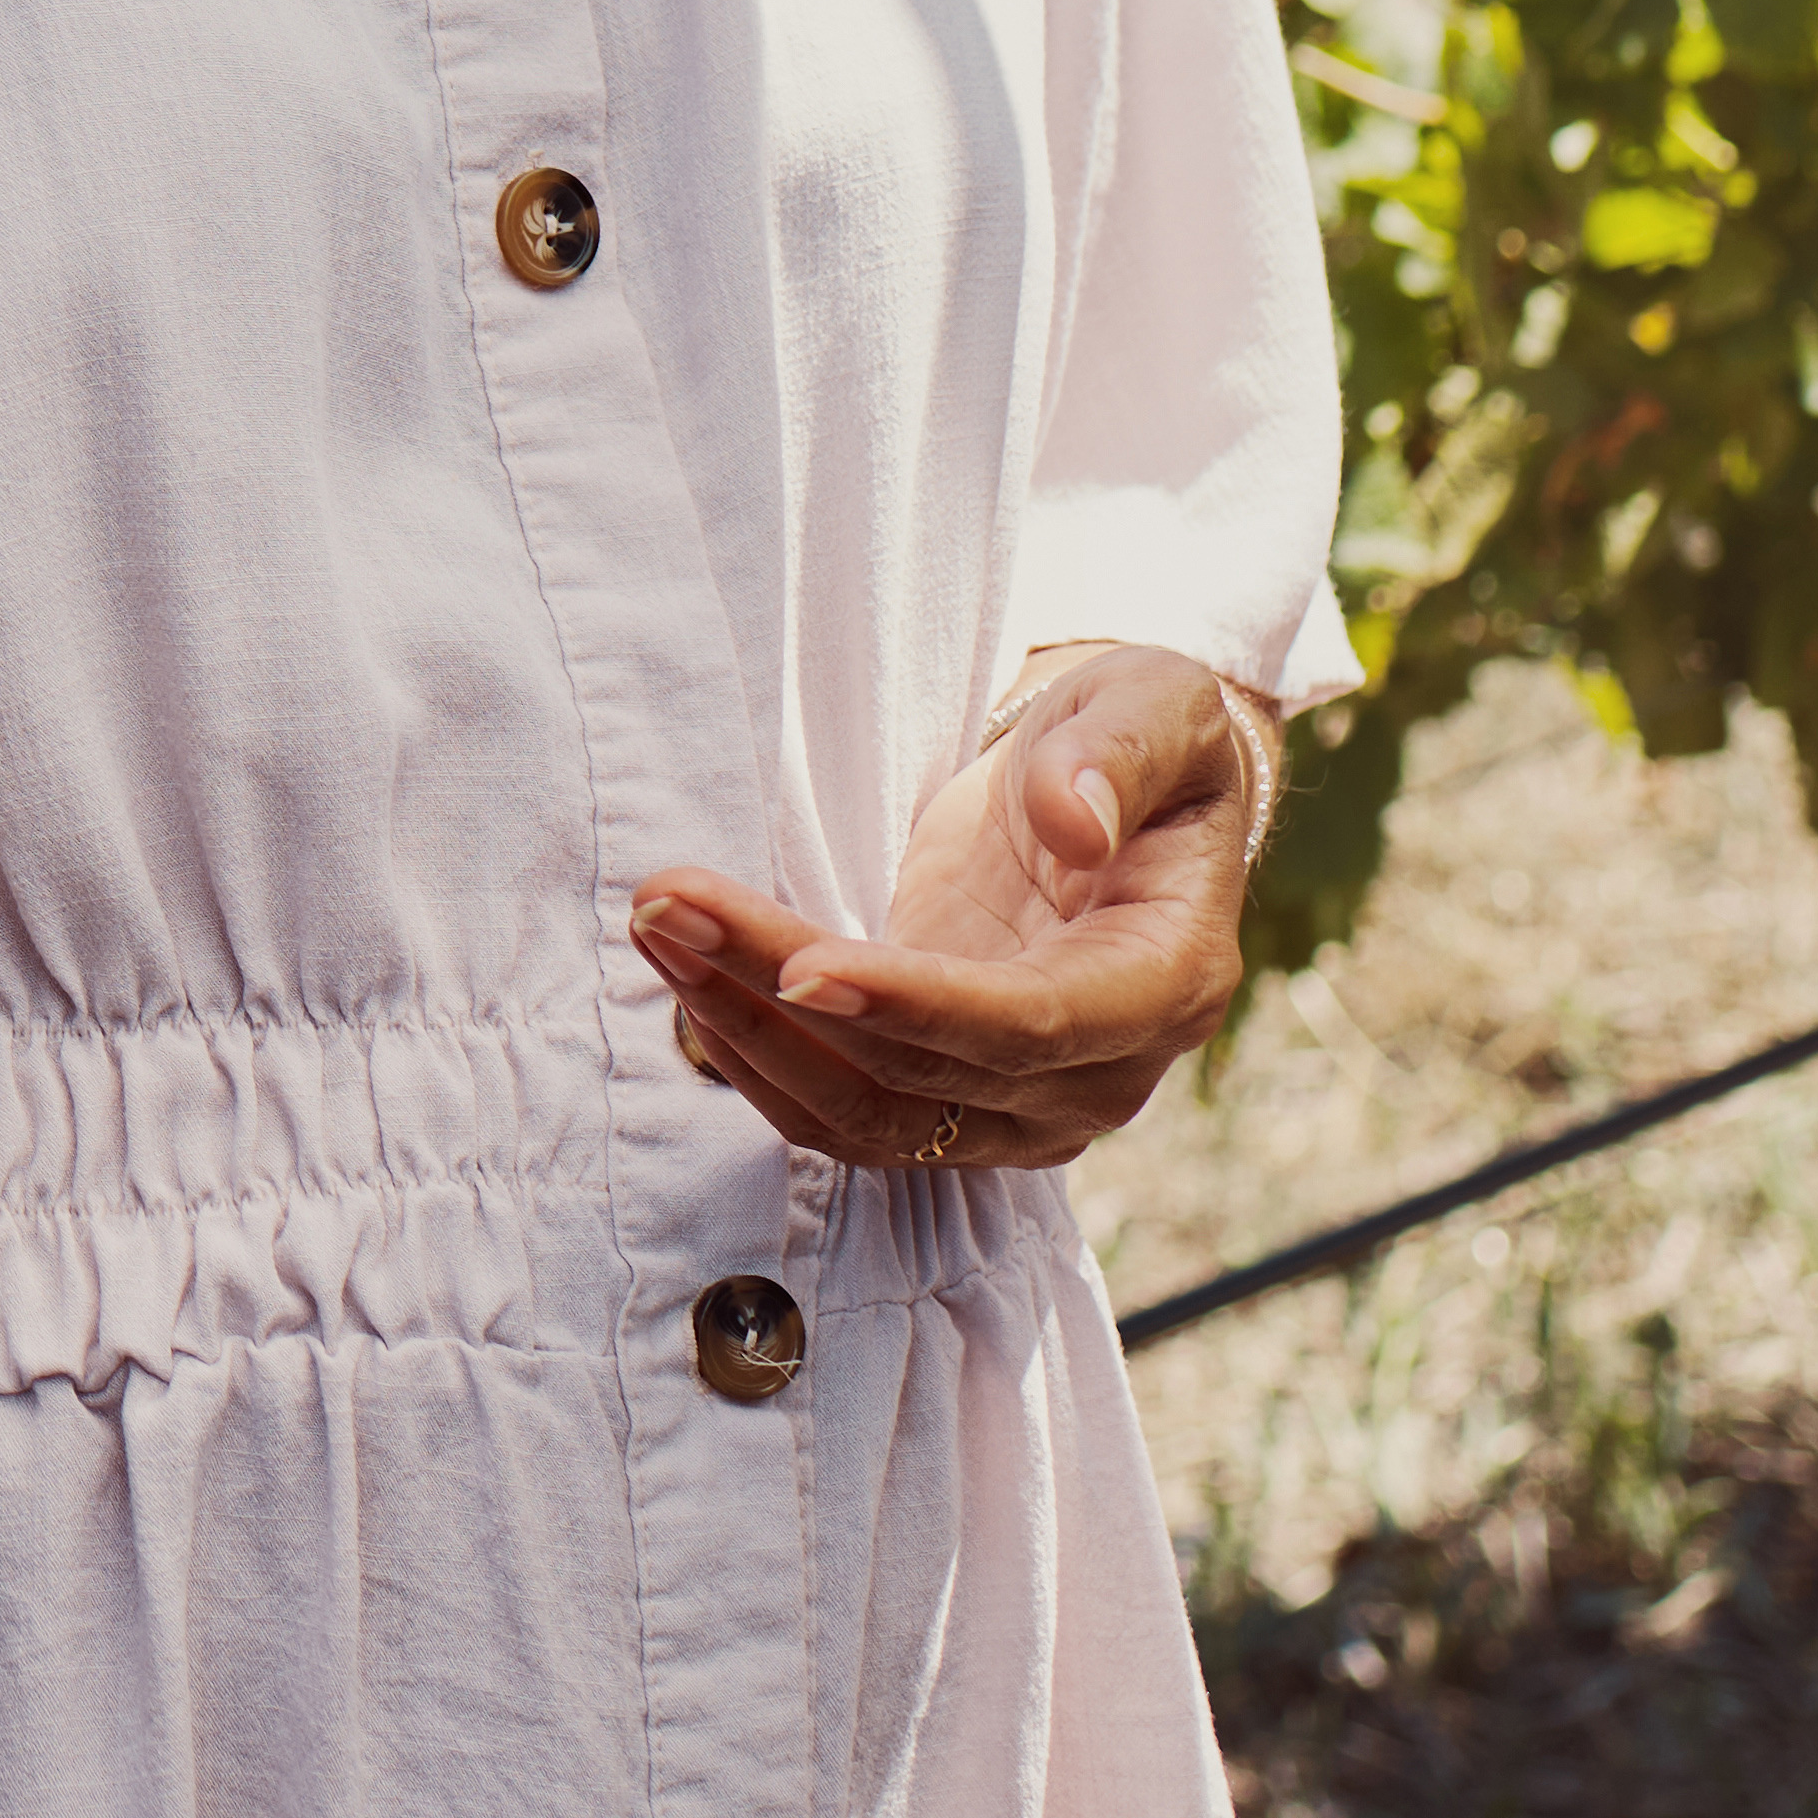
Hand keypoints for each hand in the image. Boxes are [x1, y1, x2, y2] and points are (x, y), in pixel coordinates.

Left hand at [632, 645, 1271, 1174]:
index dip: (916, 1006)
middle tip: (666, 901)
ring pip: (862, 1107)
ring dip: (743, 1028)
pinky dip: (753, 1054)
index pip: (1033, 1024)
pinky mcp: (947, 1099)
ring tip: (654, 923)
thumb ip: (1121, 754)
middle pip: (918, 1065)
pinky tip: (684, 973)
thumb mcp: (1156, 705)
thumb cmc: (1140, 741)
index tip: (800, 968)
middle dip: (777, 983)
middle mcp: (1097, 1075)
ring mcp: (1019, 1104)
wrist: (1103, 797)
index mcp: (1163, 985)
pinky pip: (839, 1111)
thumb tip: (1074, 823)